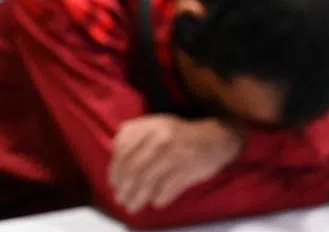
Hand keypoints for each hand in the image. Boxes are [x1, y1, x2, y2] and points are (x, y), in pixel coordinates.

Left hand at [108, 115, 241, 213]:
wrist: (215, 138)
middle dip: (124, 187)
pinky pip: (167, 190)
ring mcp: (175, 155)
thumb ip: (134, 132)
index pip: (124, 150)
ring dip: (137, 197)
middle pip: (134, 168)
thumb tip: (114, 150)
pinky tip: (155, 202)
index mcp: (150, 126)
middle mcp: (161, 139)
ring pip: (148, 181)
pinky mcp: (187, 171)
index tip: (113, 183)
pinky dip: (158, 199)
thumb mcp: (156, 123)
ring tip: (131, 206)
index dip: (116, 170)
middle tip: (120, 199)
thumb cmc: (179, 134)